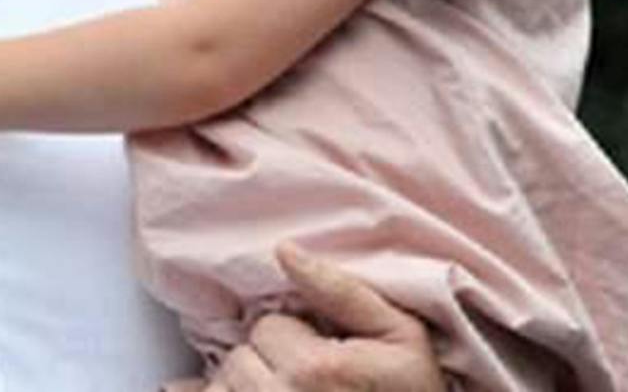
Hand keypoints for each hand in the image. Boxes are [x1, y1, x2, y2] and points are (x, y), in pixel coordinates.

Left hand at [205, 243, 445, 390]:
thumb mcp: (403, 339)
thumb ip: (343, 293)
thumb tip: (285, 250)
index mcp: (314, 370)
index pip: (267, 327)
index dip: (296, 337)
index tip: (323, 356)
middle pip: (240, 358)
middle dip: (269, 364)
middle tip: (309, 384)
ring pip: (224, 388)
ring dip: (249, 390)